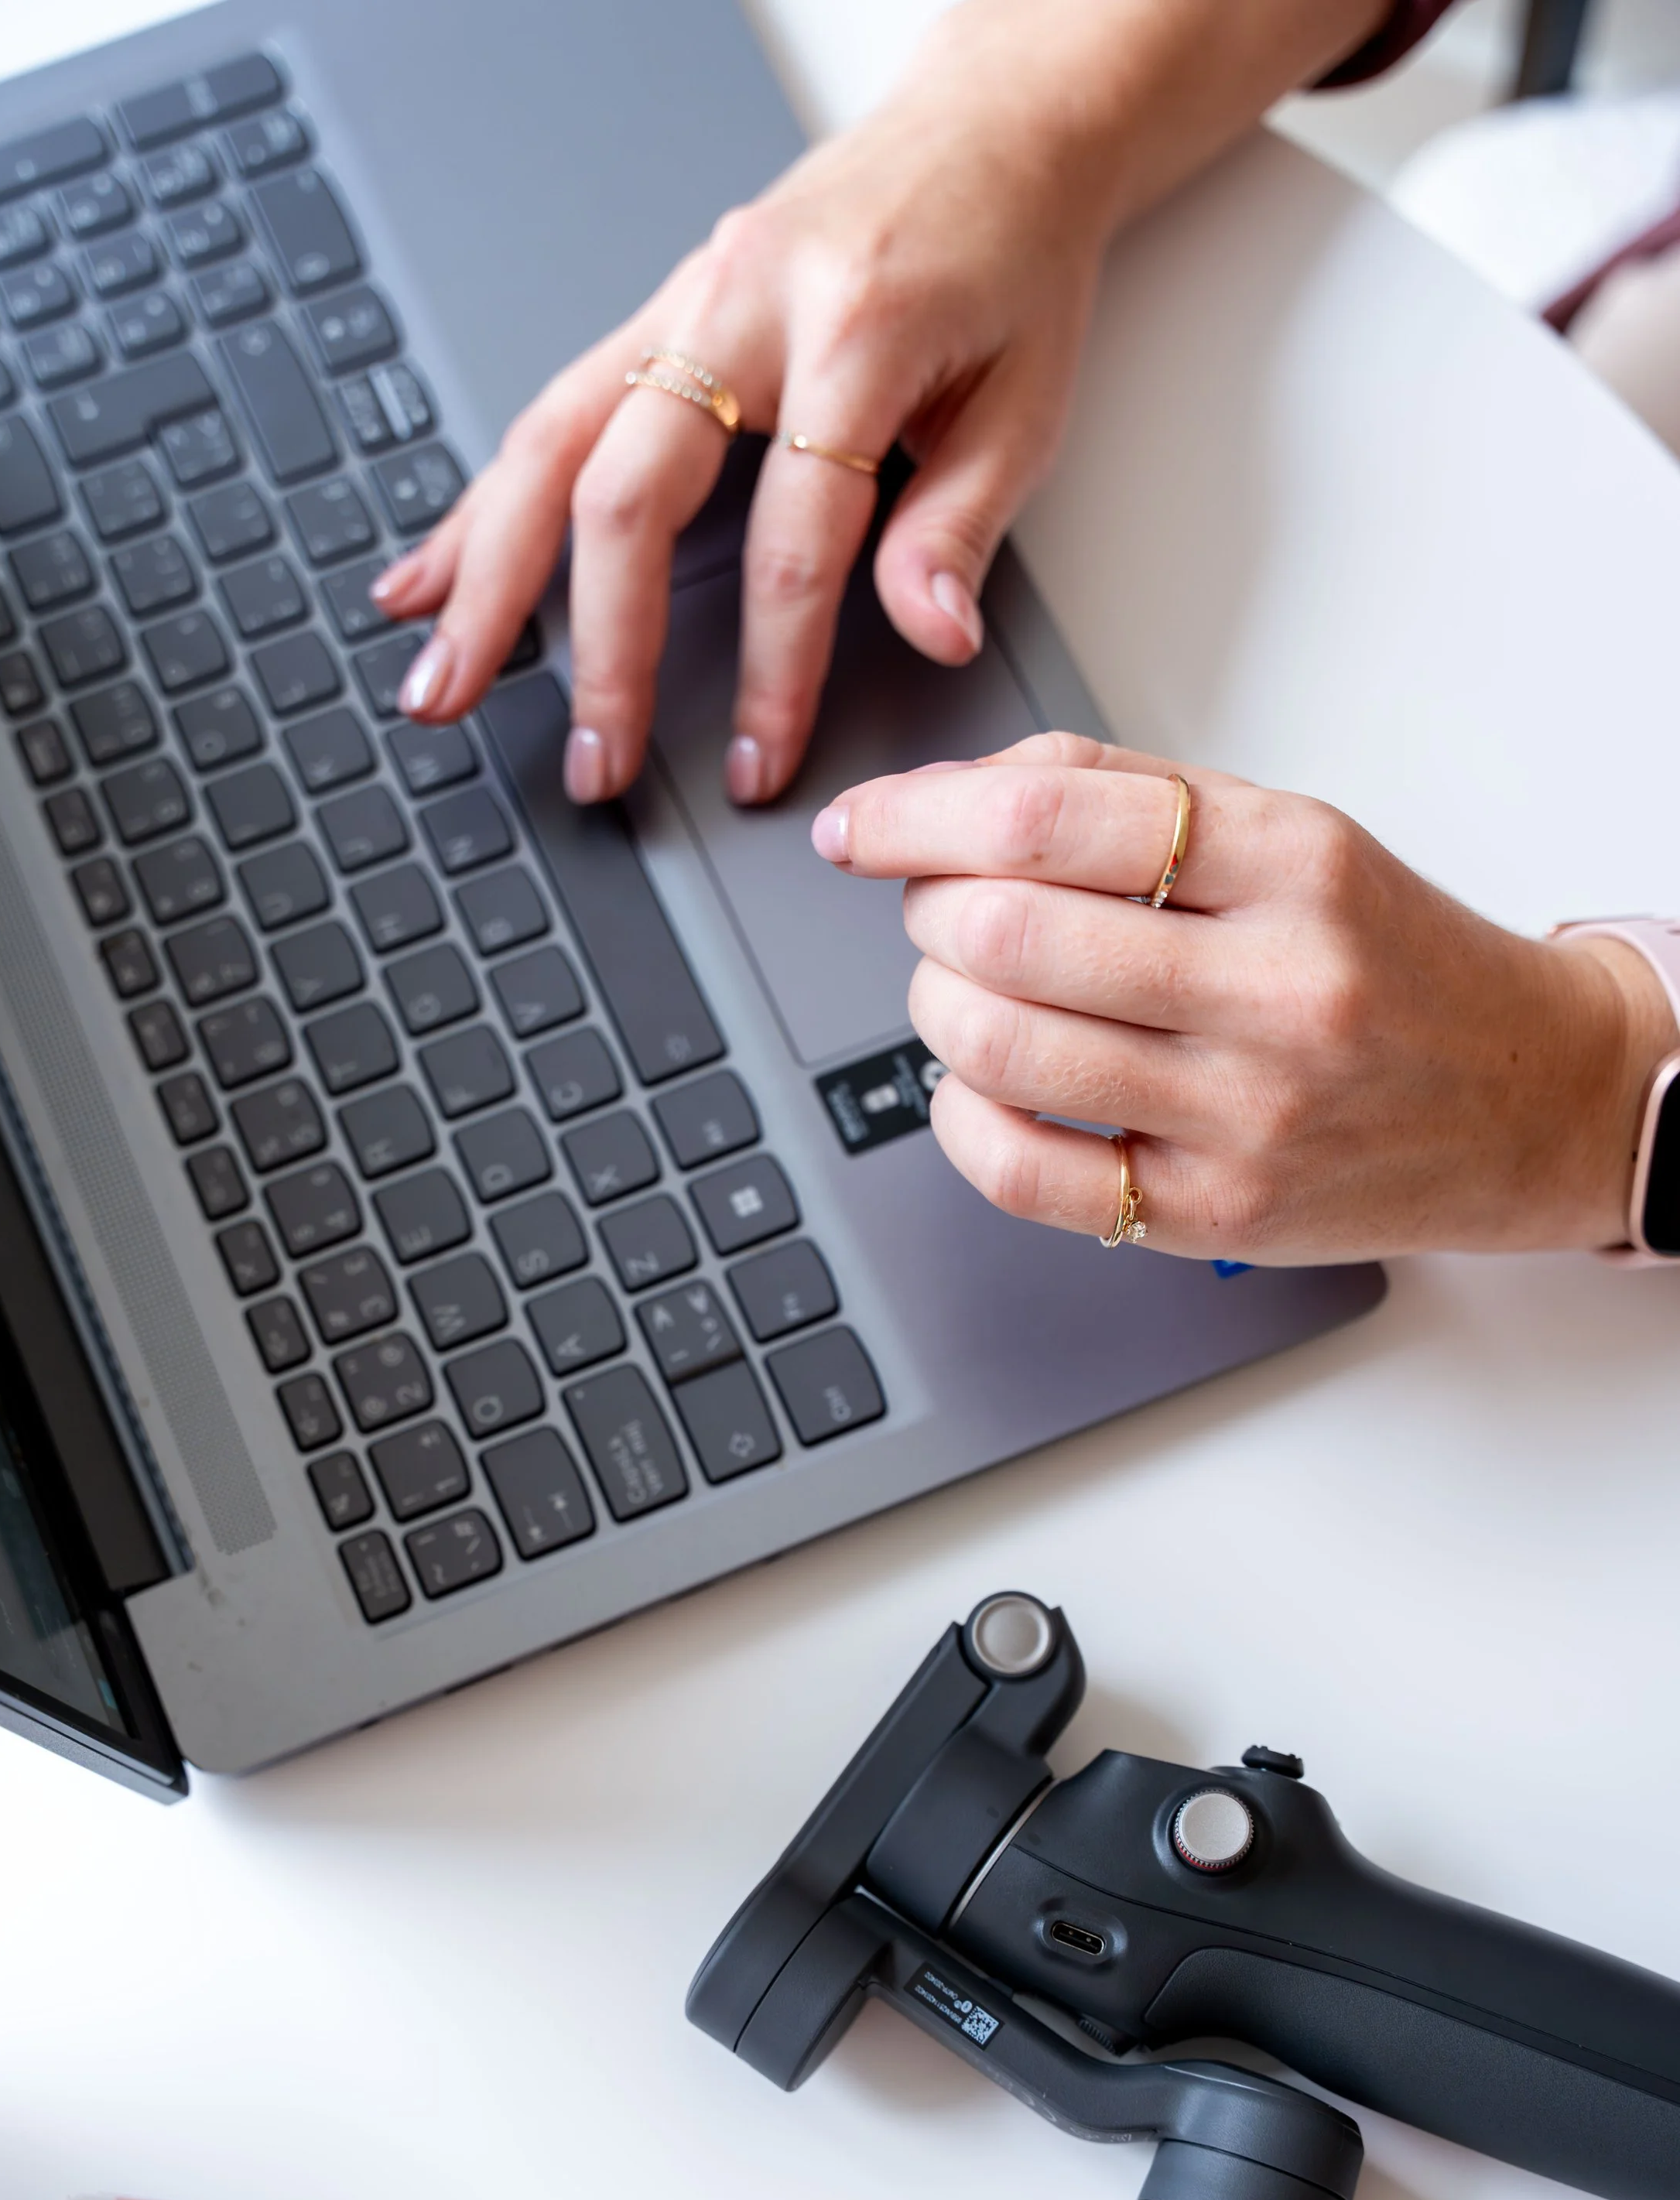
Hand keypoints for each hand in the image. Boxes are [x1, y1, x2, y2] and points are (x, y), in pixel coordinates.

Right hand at [374, 13, 1114, 807]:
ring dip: (488, 579)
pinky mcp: (653, 315)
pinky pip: (549, 415)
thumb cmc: (1011, 263)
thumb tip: (930, 637)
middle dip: (600, 646)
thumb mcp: (1028, 401)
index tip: (759, 760)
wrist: (992, 130)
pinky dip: (480, 508)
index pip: (796, 531)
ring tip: (444, 684)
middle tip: (594, 761)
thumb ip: (965, 525)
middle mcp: (743, 302)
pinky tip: (429, 581)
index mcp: (855, 325)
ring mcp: (682, 302)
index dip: (774, 666)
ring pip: (553, 446)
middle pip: (632, 491)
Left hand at [812, 734, 1679, 1260]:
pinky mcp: (1218, 1213)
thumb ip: (1123, 800)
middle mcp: (1275, 987)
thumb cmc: (1385, 960)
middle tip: (939, 911)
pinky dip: (963, 1118)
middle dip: (930, 915)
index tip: (859, 827)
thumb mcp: (1286, 837)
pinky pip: (1023, 1172)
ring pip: (999, 1049)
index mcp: (1289, 860)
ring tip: (966, 992)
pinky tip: (980, 1084)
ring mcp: (1246, 1112)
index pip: (1046, 821)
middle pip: (1005, 934)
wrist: (1526, 1096)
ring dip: (936, 1010)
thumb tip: (951, 799)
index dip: (914, 819)